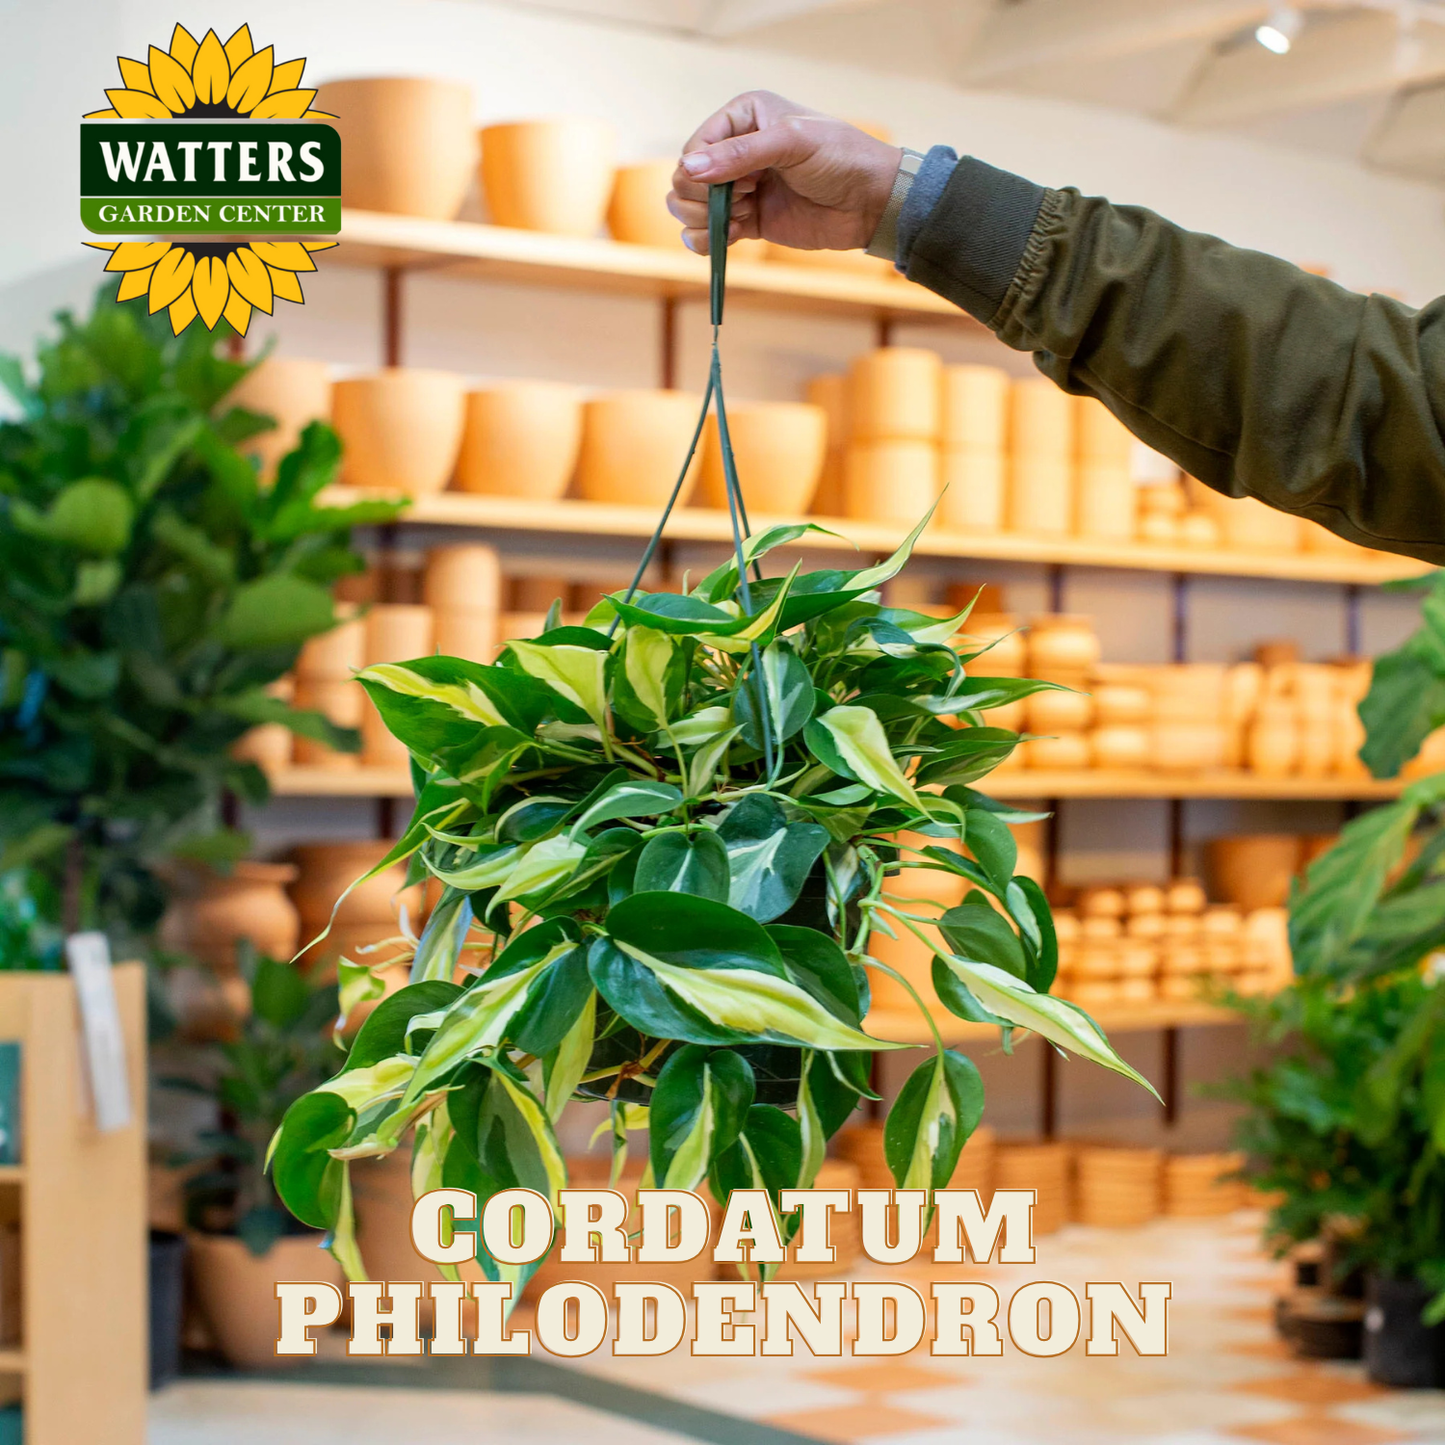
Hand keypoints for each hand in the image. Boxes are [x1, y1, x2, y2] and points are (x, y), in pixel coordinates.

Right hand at [669, 91, 901, 254]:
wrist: (871, 202)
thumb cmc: (839, 158)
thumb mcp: (792, 143)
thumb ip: (740, 154)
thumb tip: (688, 169)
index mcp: (742, 117)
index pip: (694, 147)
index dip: (703, 171)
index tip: (742, 180)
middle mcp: (735, 150)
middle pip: (685, 180)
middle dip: (705, 197)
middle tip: (746, 197)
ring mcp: (740, 188)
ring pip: (689, 208)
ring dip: (707, 219)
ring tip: (745, 215)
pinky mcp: (747, 220)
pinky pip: (707, 234)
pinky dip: (710, 240)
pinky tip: (735, 235)